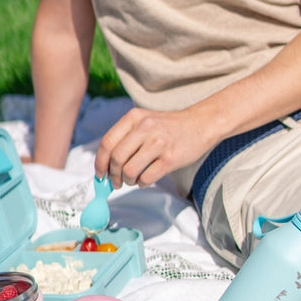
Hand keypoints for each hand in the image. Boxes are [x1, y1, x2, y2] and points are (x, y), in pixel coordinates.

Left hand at [94, 106, 215, 188]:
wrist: (201, 124)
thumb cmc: (169, 127)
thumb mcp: (144, 121)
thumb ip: (125, 138)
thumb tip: (105, 166)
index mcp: (134, 117)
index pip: (107, 143)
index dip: (100, 162)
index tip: (100, 174)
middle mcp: (145, 128)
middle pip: (116, 159)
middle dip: (113, 176)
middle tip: (115, 182)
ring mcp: (158, 143)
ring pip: (129, 171)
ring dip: (128, 181)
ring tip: (133, 180)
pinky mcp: (170, 159)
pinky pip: (146, 178)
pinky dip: (142, 183)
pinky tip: (145, 179)